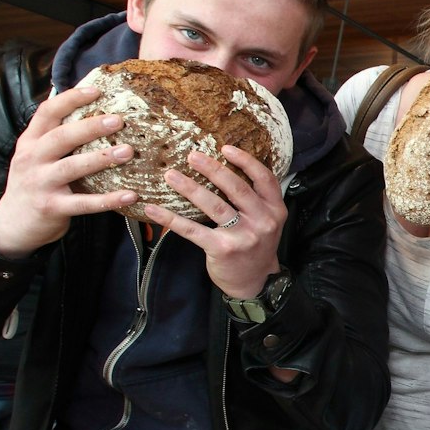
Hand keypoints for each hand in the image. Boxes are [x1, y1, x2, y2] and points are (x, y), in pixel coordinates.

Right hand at [0, 85, 139, 256]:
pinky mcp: (52, 208)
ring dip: (101, 158)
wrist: (11, 223)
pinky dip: (108, 200)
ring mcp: (40, 184)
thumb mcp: (34, 155)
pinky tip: (130, 195)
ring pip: (72, 167)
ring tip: (128, 151)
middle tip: (119, 120)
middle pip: (61, 137)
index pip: (46, 113)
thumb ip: (54, 135)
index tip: (97, 91)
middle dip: (90, 127)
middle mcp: (32, 159)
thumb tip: (87, 108)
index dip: (70, 99)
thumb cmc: (34, 182)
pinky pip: (83, 203)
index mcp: (30, 141)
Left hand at [143, 145, 286, 299]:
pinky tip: (155, 209)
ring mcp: (243, 236)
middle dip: (212, 168)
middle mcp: (263, 221)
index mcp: (275, 209)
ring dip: (190, 188)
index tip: (225, 147)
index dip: (245, 160)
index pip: (264, 178)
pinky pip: (193, 230)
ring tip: (171, 175)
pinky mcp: (222, 249)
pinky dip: (171, 219)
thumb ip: (255, 199)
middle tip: (191, 155)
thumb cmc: (255, 245)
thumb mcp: (266, 221)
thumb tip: (224, 168)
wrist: (255, 281)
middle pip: (236, 188)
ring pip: (214, 205)